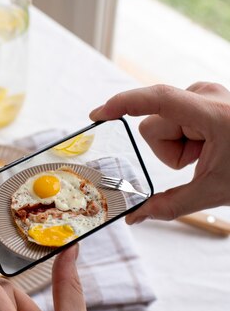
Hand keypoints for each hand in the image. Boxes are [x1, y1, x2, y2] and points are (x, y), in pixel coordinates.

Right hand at [90, 82, 229, 222]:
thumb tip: (134, 218)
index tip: (98, 114)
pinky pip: (174, 117)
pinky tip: (207, 143)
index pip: (157, 99)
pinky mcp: (203, 95)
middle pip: (154, 123)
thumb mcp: (213, 191)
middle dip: (168, 149)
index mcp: (212, 114)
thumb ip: (169, 206)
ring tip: (208, 151)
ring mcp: (205, 92)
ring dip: (178, 144)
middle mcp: (206, 94)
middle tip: (198, 160)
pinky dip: (185, 136)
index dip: (123, 104)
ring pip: (163, 122)